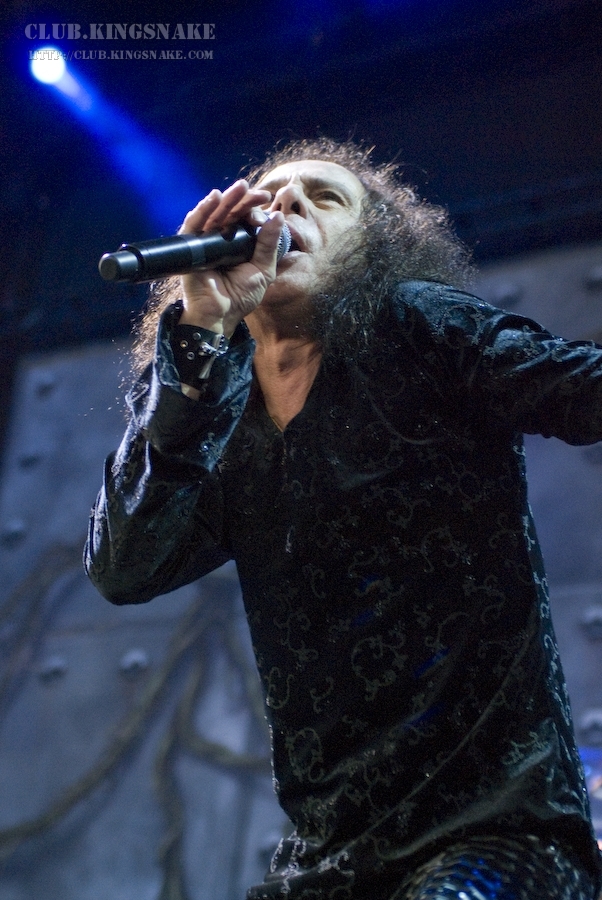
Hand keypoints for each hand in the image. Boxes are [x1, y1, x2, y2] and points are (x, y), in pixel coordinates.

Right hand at [177, 179, 283, 335]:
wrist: (221, 315)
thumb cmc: (240, 296)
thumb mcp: (263, 270)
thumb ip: (269, 244)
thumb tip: (278, 217)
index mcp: (238, 243)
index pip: (245, 219)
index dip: (256, 208)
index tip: (268, 201)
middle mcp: (221, 239)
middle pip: (231, 212)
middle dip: (245, 199)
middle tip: (260, 192)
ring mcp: (205, 241)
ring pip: (215, 213)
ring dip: (228, 198)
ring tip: (241, 187)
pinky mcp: (191, 247)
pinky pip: (194, 225)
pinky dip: (203, 210)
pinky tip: (214, 198)